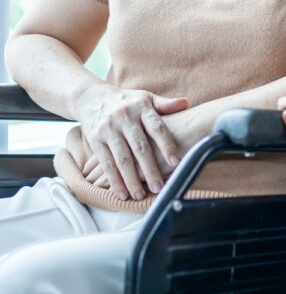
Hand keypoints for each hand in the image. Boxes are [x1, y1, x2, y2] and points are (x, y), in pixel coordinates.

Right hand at [74, 85, 186, 200]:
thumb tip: (185, 103)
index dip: (167, 145)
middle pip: (139, 147)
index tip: (176, 162)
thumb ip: (165, 104)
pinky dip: (114, 180)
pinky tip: (122, 193)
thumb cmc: (127, 101)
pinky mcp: (94, 140)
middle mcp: (125, 118)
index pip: (157, 128)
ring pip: (122, 158)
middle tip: (159, 188)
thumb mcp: (145, 98)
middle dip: (150, 169)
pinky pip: (106, 163)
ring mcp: (108, 129)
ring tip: (139, 196)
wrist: (91, 97)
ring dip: (131, 179)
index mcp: (141, 107)